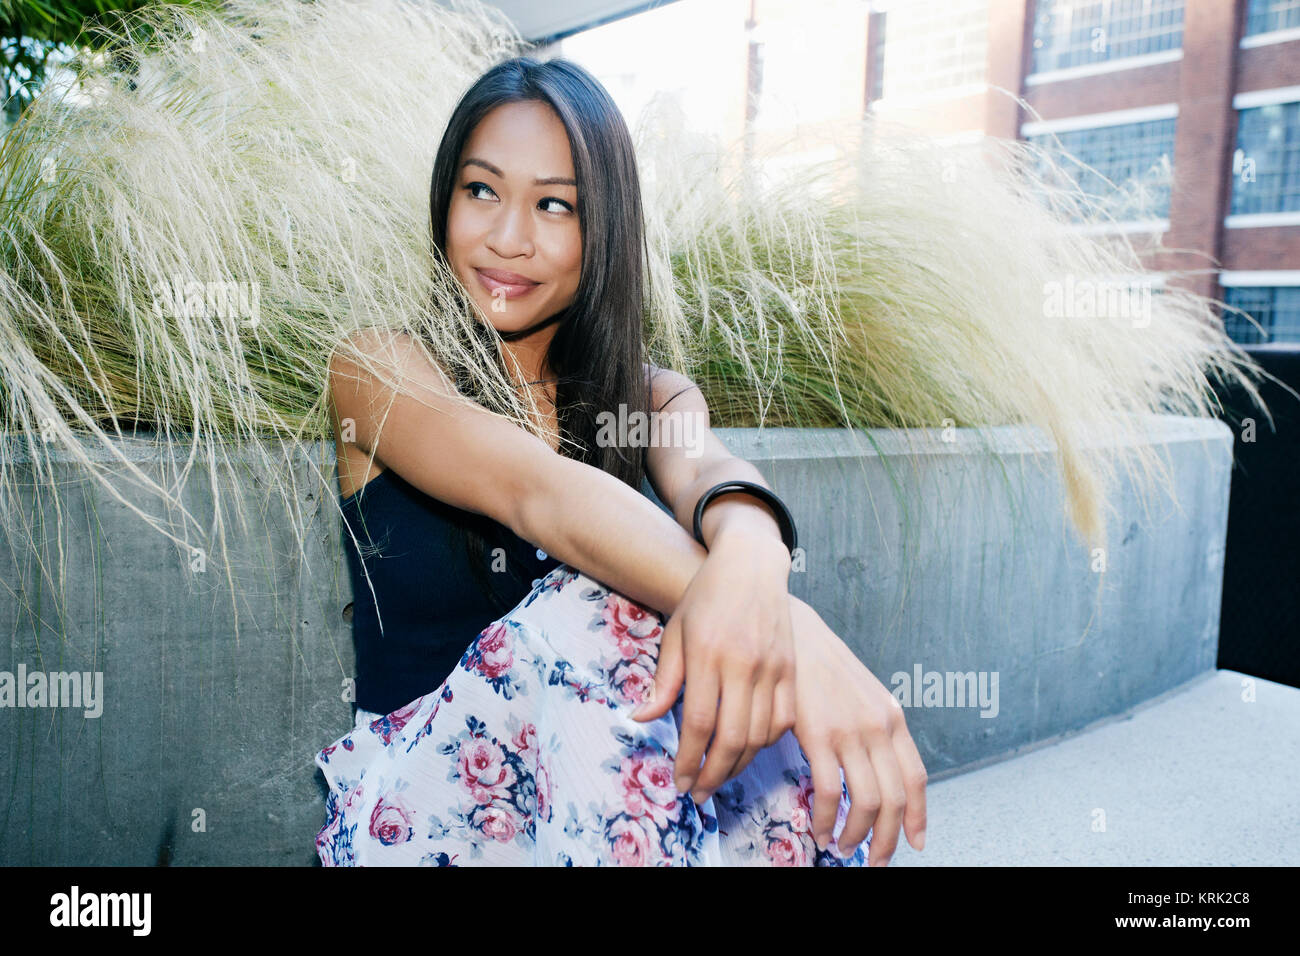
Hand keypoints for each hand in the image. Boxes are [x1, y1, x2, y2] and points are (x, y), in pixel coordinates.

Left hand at [630, 530, 795, 803]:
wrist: (751, 566)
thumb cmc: (705, 598)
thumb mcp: (675, 633)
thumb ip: (663, 680)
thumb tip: (640, 719)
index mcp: (707, 654)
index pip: (699, 722)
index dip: (688, 760)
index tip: (679, 782)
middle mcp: (743, 664)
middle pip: (732, 738)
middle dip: (713, 774)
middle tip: (698, 792)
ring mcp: (773, 667)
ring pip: (760, 735)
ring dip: (739, 764)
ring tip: (718, 776)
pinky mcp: (791, 670)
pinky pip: (783, 720)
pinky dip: (765, 743)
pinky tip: (747, 748)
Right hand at [787, 595, 926, 865]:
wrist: (792, 630)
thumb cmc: (819, 663)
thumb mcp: (859, 692)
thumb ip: (871, 727)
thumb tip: (872, 766)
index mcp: (892, 717)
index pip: (916, 778)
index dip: (917, 816)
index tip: (915, 842)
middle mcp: (879, 726)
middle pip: (896, 798)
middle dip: (888, 840)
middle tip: (875, 861)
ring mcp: (850, 730)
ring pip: (866, 802)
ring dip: (856, 835)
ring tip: (841, 848)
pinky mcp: (818, 733)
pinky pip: (827, 792)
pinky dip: (824, 818)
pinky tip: (818, 827)